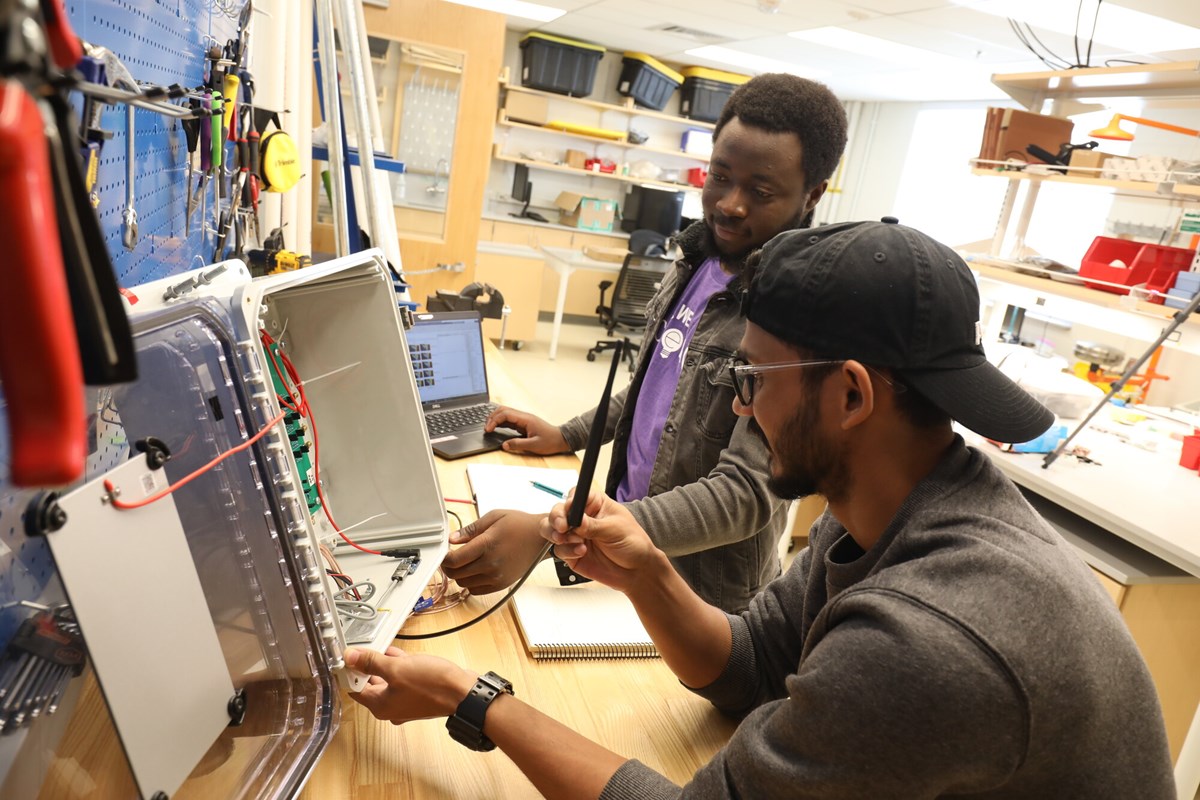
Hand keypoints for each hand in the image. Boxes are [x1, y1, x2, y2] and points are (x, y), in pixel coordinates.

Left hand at [345, 646, 476, 723]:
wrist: (463, 693)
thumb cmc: (432, 685)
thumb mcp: (397, 668)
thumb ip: (371, 662)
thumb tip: (350, 657)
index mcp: (380, 706)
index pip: (354, 689)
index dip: (349, 671)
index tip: (347, 655)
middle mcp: (391, 707)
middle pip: (370, 684)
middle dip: (367, 665)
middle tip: (365, 647)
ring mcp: (405, 702)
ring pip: (387, 680)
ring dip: (384, 664)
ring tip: (382, 647)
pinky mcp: (418, 695)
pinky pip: (402, 679)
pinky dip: (399, 667)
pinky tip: (400, 653)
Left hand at [441, 510, 546, 593]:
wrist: (541, 538)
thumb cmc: (519, 525)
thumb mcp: (494, 517)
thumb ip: (470, 529)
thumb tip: (452, 539)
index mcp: (487, 544)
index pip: (455, 559)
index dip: (444, 558)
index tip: (444, 553)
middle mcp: (491, 563)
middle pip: (456, 573)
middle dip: (448, 566)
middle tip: (450, 558)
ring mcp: (497, 576)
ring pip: (464, 583)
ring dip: (459, 575)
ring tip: (464, 563)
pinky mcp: (501, 584)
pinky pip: (476, 590)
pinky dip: (470, 583)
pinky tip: (474, 572)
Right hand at [485, 406, 568, 454]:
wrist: (561, 439)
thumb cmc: (550, 441)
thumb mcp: (534, 445)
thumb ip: (518, 445)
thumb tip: (504, 445)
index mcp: (525, 419)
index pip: (505, 414)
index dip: (494, 420)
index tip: (488, 430)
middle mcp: (523, 416)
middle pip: (503, 410)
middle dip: (492, 417)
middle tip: (486, 428)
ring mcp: (523, 419)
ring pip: (505, 413)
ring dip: (495, 418)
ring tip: (488, 428)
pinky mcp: (523, 424)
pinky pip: (509, 420)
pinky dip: (500, 422)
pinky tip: (495, 428)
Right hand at [540, 491, 659, 592]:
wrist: (636, 571)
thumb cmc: (633, 544)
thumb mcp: (615, 530)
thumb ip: (593, 525)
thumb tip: (575, 520)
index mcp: (595, 505)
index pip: (575, 496)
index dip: (568, 501)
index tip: (568, 509)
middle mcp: (582, 518)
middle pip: (559, 512)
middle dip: (556, 518)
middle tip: (562, 527)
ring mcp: (575, 536)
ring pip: (552, 529)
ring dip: (556, 534)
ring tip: (569, 539)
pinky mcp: (571, 553)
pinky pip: (559, 549)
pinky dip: (567, 550)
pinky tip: (581, 552)